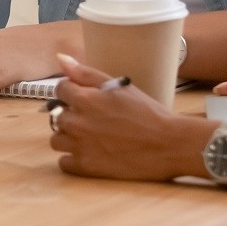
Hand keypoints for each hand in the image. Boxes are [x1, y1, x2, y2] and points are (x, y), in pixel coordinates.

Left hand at [52, 54, 210, 181]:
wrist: (170, 144)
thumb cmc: (147, 112)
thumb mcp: (119, 87)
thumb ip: (86, 73)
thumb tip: (60, 58)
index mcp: (85, 99)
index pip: (60, 89)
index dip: (72, 92)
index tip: (85, 98)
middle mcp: (77, 122)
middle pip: (56, 115)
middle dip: (71, 115)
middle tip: (93, 120)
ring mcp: (80, 146)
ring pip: (56, 139)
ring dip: (68, 137)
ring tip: (89, 138)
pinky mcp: (87, 167)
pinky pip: (64, 162)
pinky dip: (73, 159)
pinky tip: (91, 154)